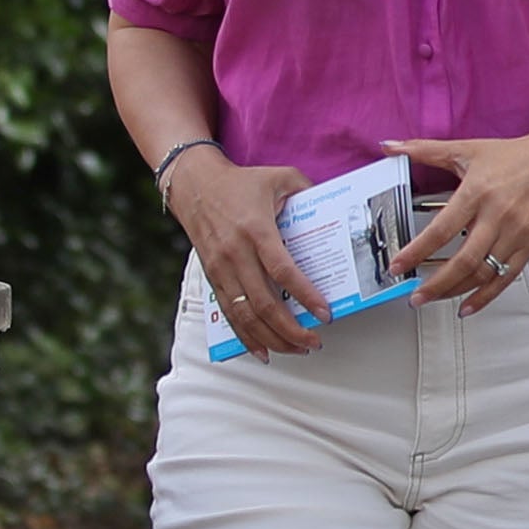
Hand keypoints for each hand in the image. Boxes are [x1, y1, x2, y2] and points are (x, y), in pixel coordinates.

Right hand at [165, 153, 325, 355]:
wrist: (194, 183)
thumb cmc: (240, 181)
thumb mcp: (279, 177)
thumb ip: (307, 190)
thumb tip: (334, 207)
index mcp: (256, 229)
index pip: (283, 270)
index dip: (305, 295)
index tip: (325, 313)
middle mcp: (236, 253)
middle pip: (264, 302)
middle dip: (291, 329)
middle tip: (314, 340)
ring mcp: (221, 268)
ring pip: (246, 315)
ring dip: (272, 338)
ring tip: (296, 349)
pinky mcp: (213, 277)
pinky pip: (230, 314)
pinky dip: (246, 337)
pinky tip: (263, 351)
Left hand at [387, 124, 528, 314]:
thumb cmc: (514, 156)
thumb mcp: (466, 148)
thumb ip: (424, 150)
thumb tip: (390, 146)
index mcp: (478, 192)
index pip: (440, 230)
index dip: (416, 251)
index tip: (398, 266)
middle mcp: (498, 216)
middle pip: (463, 261)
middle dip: (435, 284)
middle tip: (415, 296)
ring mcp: (516, 234)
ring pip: (483, 273)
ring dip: (455, 291)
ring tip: (433, 298)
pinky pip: (505, 278)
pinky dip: (485, 296)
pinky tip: (467, 306)